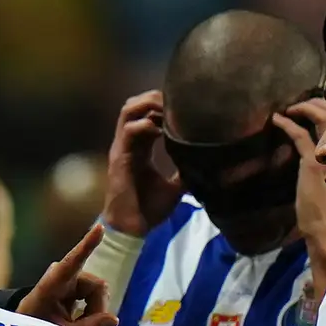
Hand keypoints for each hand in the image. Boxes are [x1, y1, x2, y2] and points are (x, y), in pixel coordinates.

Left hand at [18, 223, 115, 325]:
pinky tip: (79, 322)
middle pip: (98, 288)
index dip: (87, 245)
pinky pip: (96, 297)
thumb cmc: (39, 325)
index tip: (100, 228)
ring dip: (94, 314)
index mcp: (54, 282)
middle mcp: (66, 274)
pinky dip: (93, 313)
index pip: (73, 261)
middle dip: (97, 311)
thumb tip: (114, 320)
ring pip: (99, 294)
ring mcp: (74, 278)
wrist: (29, 323)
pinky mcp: (79, 284)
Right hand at [102, 90, 182, 235]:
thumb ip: (185, 172)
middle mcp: (128, 143)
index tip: (182, 106)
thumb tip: (206, 166)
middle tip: (175, 102)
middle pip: (135, 103)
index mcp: (139, 147)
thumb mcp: (175, 187)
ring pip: (128, 109)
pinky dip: (146, 125)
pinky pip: (130, 130)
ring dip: (149, 104)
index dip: (161, 104)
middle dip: (155, 97)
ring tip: (167, 111)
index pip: (145, 112)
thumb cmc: (149, 209)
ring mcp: (122, 148)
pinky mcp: (120, 158)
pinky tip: (161, 131)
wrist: (132, 229)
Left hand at [271, 100, 325, 298]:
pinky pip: (300, 135)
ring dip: (304, 108)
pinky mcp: (314, 162)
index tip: (315, 109)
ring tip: (290, 108)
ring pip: (321, 117)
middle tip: (302, 103)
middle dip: (317, 103)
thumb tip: (324, 163)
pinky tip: (277, 119)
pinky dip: (288, 124)